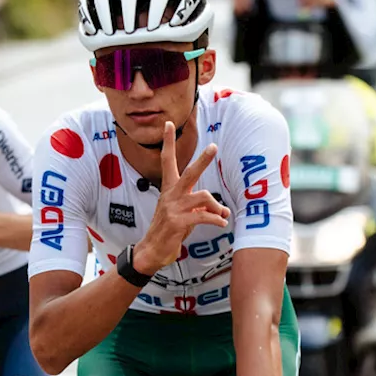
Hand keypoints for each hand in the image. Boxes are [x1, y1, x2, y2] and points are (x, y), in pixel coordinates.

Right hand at [134, 121, 229, 272]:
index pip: (167, 161)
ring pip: (203, 196)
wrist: (151, 251)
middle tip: (213, 147)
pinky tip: (222, 224)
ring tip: (221, 215)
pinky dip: (216, 219)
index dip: (168, 142)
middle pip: (189, 172)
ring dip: (216, 206)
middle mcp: (170, 195)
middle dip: (203, 159)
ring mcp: (173, 208)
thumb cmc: (168, 231)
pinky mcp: (178, 222)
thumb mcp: (184, 215)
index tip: (169, 124)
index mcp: (169, 189)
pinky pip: (203, 216)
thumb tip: (224, 210)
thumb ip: (201, 208)